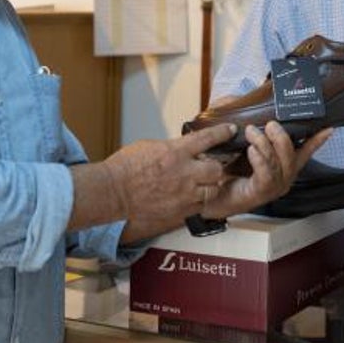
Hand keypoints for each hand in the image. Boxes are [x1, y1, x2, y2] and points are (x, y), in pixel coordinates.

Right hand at [101, 124, 236, 234]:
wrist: (113, 193)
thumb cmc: (125, 168)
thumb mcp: (150, 146)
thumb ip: (172, 148)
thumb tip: (183, 148)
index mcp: (176, 152)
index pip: (208, 138)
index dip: (223, 132)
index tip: (231, 130)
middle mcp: (184, 173)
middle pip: (216, 169)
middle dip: (215, 167)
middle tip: (211, 167)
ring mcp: (184, 194)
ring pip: (212, 190)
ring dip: (209, 186)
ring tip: (200, 185)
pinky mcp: (180, 211)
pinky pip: (199, 206)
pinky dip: (198, 201)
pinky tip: (190, 198)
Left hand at [201, 122, 331, 219]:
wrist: (210, 196)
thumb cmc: (229, 170)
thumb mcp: (243, 146)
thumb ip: (252, 130)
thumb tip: (251, 109)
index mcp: (283, 166)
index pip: (305, 151)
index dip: (317, 140)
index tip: (328, 128)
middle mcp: (283, 178)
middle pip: (292, 153)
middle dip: (281, 136)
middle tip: (268, 124)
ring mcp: (274, 188)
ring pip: (279, 162)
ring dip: (265, 143)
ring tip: (250, 132)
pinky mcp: (260, 193)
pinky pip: (267, 174)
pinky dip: (259, 159)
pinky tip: (250, 150)